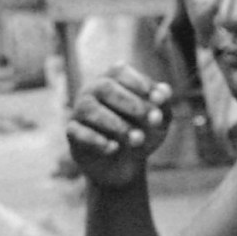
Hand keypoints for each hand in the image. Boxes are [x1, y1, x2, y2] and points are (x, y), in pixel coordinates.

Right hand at [68, 65, 173, 188]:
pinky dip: (96, 140)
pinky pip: (77, 132)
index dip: (139, 82)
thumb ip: (163, 106)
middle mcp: (93, 90)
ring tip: (137, 139)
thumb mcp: (159, 121)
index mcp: (113, 79)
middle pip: (105, 87)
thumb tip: (164, 92)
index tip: (157, 98)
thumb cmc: (142, 132)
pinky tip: (114, 148)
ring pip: (89, 109)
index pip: (120, 71)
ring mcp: (79, 110)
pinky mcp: (72, 132)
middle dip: (131, 103)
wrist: (125, 164)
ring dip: (116, 124)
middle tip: (153, 119)